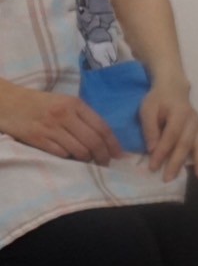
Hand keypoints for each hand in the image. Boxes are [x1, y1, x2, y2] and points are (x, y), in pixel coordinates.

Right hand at [0, 84, 121, 164]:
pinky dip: (69, 159)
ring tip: (88, 162)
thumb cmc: (40, 103)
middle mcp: (65, 115)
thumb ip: (82, 116)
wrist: (8, 103)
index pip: (102, 127)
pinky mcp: (37, 139)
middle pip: (93, 141)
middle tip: (105, 163)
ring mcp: (50, 128)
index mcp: (75, 104)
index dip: (113, 144)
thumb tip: (103, 138)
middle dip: (103, 156)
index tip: (118, 155)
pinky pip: (61, 154)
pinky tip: (70, 159)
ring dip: (86, 159)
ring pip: (79, 150)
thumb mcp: (65, 102)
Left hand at [139, 83, 197, 180]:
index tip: (153, 166)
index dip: (162, 151)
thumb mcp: (147, 109)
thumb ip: (150, 128)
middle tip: (168, 178)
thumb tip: (152, 148)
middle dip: (177, 162)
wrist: (173, 88)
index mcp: (179, 113)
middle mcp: (193, 121)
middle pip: (185, 144)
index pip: (171, 135)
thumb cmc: (158, 100)